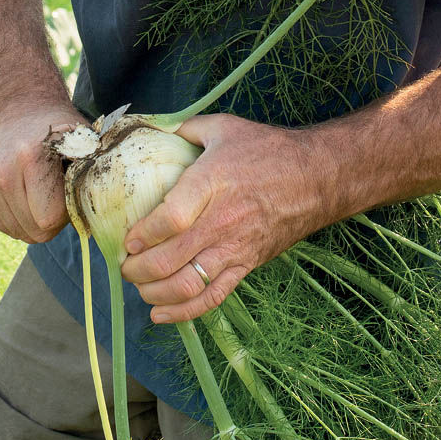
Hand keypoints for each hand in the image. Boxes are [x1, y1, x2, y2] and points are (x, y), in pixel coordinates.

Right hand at [0, 102, 90, 243]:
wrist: (19, 110)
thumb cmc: (61, 131)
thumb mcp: (84, 143)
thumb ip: (95, 176)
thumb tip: (104, 215)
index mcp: (30, 158)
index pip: (49, 219)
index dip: (66, 213)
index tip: (69, 191)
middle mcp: (1, 172)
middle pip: (34, 231)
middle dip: (52, 221)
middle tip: (58, 194)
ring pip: (20, 233)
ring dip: (35, 221)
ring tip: (41, 191)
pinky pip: (6, 227)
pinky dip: (21, 219)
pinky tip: (27, 194)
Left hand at [119, 114, 334, 322]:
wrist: (316, 177)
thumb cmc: (267, 149)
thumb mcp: (223, 126)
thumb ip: (184, 127)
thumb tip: (151, 126)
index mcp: (210, 183)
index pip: (169, 220)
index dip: (142, 234)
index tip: (126, 239)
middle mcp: (220, 222)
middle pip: (170, 259)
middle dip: (137, 269)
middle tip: (124, 265)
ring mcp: (234, 248)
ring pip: (187, 285)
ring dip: (155, 292)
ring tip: (139, 286)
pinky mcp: (246, 265)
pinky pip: (212, 297)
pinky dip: (184, 312)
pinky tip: (161, 313)